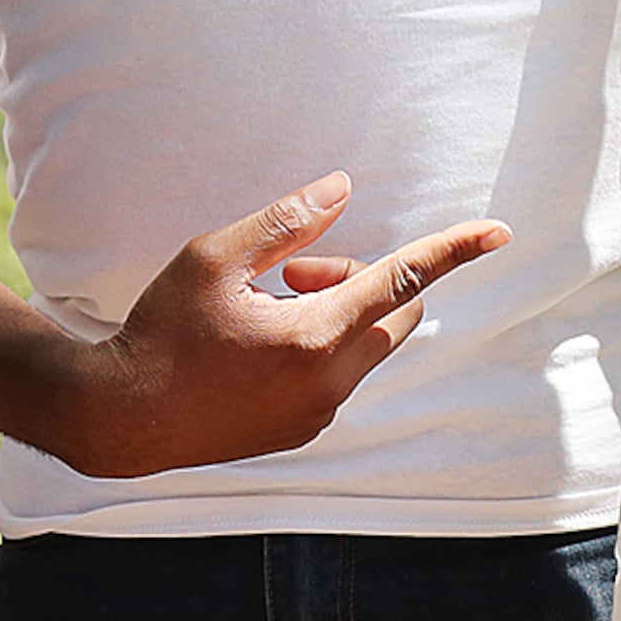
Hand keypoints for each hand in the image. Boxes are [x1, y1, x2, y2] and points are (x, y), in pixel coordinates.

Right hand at [50, 174, 510, 480]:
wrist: (124, 415)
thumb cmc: (163, 329)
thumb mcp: (214, 257)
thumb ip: (284, 223)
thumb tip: (341, 189)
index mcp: (313, 338)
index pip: (401, 281)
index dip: (451, 251)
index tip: (496, 232)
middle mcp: (329, 384)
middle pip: (393, 316)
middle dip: (359, 280)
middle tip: (291, 272)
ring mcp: (318, 414)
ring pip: (365, 345)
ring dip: (336, 312)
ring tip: (265, 304)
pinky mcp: (302, 431)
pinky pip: (338, 375)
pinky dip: (318, 346)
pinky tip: (255, 345)